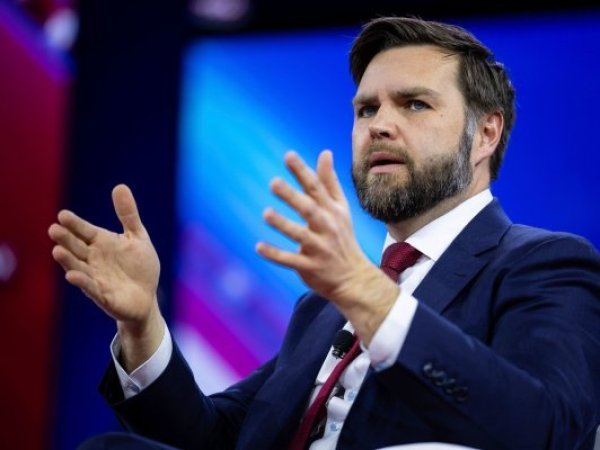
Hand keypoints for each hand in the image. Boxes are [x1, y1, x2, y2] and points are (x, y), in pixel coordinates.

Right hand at [48, 184, 162, 369]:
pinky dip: (82, 282)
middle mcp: (93, 259)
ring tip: (57, 250)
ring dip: (67, 260)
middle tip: (54, 229)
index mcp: (101, 243)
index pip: (85, 231)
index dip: (75, 224)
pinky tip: (73, 275)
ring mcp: (95, 277)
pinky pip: (90, 288)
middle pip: (76, 247)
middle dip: (65, 239)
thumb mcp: (137, 237)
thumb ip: (128, 214)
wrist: (146, 296)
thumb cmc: (140, 266)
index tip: (63, 215)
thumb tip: (120, 186)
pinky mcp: (102, 295)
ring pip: (78, 267)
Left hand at [256, 151, 398, 343]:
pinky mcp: (310, 267)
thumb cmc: (342, 237)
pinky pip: (291, 260)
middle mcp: (326, 227)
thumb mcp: (340, 208)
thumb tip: (325, 152)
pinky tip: (258, 246)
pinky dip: (275, 254)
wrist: (353, 278)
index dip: (302, 172)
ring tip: (266, 213)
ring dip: (283, 224)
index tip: (288, 155)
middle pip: (309, 209)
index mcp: (332, 211)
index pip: (316, 188)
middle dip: (292, 196)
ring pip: (300, 235)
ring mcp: (319, 248)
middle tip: (273, 183)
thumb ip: (329, 182)